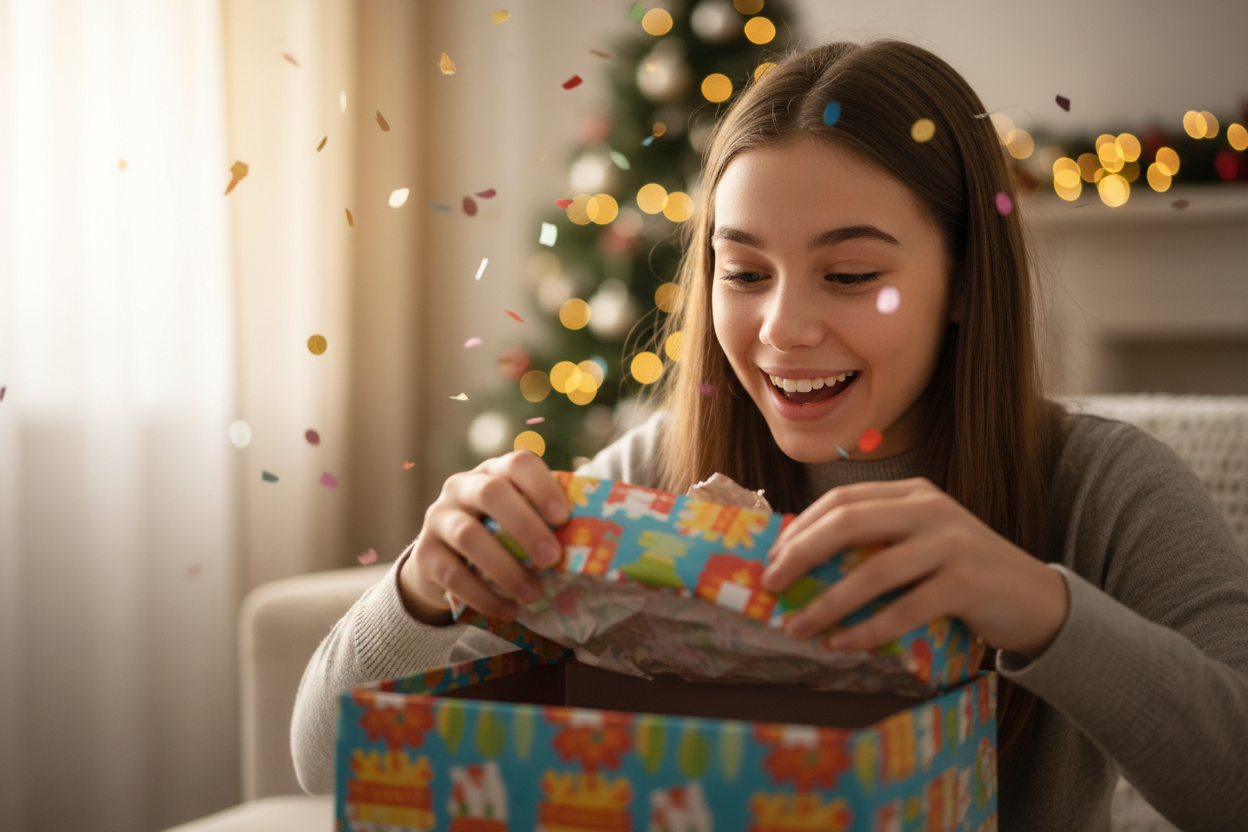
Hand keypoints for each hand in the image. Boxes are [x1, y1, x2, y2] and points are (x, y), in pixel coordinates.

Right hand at [399, 450, 569, 624]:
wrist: (442, 563)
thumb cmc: (496, 537)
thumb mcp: (517, 521)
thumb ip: (545, 523)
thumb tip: (593, 544)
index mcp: (494, 472)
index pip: (518, 464)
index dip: (542, 486)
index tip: (563, 517)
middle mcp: (461, 487)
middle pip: (490, 493)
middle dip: (525, 526)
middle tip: (552, 558)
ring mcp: (438, 518)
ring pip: (468, 536)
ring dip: (506, 568)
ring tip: (534, 594)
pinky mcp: (424, 554)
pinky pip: (453, 574)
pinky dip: (484, 596)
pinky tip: (509, 610)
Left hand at [761, 478, 1068, 659]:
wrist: (1037, 599)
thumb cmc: (965, 574)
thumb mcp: (922, 541)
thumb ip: (879, 540)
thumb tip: (803, 562)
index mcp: (912, 493)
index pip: (842, 500)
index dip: (801, 527)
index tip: (773, 557)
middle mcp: (929, 509)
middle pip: (848, 524)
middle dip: (801, 555)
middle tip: (770, 584)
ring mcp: (950, 544)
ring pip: (872, 571)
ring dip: (827, 603)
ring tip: (796, 627)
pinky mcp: (965, 584)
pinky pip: (902, 610)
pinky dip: (866, 631)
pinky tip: (841, 647)